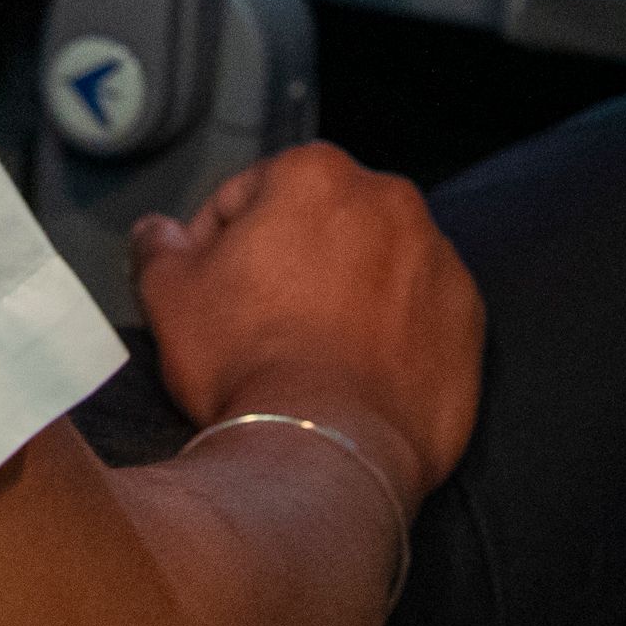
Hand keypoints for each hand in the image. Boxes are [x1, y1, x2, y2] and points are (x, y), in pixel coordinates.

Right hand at [131, 143, 483, 494]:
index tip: (206, 296)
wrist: (327, 453)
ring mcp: (439, 259)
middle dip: (289, 263)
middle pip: (319, 224)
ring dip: (345, 294)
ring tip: (311, 356)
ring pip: (374, 266)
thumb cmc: (245, 360)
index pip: (247, 196)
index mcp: (316, 173)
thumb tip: (156, 232)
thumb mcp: (170, 297)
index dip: (214, 247)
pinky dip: (392, 334)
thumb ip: (159, 247)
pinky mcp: (469, 320)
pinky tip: (357, 376)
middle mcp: (390, 199)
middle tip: (259, 326)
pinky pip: (419, 315)